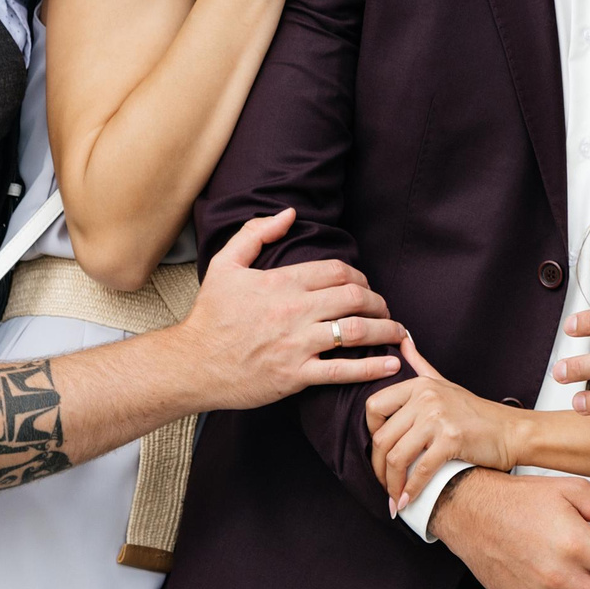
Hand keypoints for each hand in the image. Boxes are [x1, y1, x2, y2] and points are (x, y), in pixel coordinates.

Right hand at [177, 210, 405, 406]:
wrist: (192, 363)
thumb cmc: (210, 315)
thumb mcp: (225, 264)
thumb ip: (256, 233)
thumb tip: (289, 213)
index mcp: (281, 282)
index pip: (337, 271)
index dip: (359, 277)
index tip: (365, 286)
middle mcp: (294, 311)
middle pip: (354, 298)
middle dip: (378, 301)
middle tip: (385, 308)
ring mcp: (297, 344)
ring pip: (356, 332)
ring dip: (385, 330)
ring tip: (397, 332)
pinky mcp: (296, 375)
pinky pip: (342, 371)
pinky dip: (371, 368)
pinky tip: (391, 364)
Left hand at [364, 337, 524, 514]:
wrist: (512, 432)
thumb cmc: (478, 413)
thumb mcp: (445, 384)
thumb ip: (419, 364)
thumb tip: (402, 340)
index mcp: (419, 385)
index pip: (373, 407)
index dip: (370, 434)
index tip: (378, 452)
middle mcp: (426, 398)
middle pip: (382, 438)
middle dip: (379, 468)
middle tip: (384, 485)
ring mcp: (438, 417)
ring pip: (396, 456)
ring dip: (391, 484)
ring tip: (395, 497)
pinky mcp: (451, 439)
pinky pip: (420, 470)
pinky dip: (411, 490)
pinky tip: (408, 501)